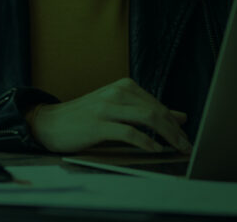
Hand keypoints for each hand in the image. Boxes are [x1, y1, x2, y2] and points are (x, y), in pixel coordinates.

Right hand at [25, 78, 191, 154]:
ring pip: (147, 118)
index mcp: (124, 86)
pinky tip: (154, 149)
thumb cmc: (86, 117)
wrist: (50, 122)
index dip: (174, 121)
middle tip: (186, 145)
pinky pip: (129, 132)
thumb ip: (147, 111)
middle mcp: (118, 92)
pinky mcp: (98, 124)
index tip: (186, 136)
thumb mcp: (118, 109)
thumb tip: (180, 117)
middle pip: (156, 110)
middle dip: (175, 130)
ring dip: (166, 135)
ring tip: (176, 147)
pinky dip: (145, 141)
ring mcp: (107, 107)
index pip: (157, 104)